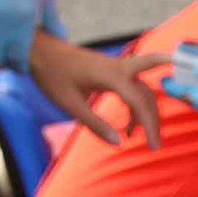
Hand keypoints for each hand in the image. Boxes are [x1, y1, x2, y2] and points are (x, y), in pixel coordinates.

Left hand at [29, 34, 168, 147]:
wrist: (41, 50)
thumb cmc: (52, 75)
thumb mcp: (70, 104)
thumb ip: (95, 124)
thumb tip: (118, 143)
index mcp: (111, 76)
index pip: (140, 102)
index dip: (149, 125)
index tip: (154, 146)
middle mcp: (119, 68)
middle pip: (148, 93)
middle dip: (155, 117)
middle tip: (156, 143)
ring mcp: (116, 67)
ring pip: (143, 88)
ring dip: (145, 112)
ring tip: (135, 136)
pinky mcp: (112, 69)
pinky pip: (133, 86)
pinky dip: (136, 104)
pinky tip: (128, 124)